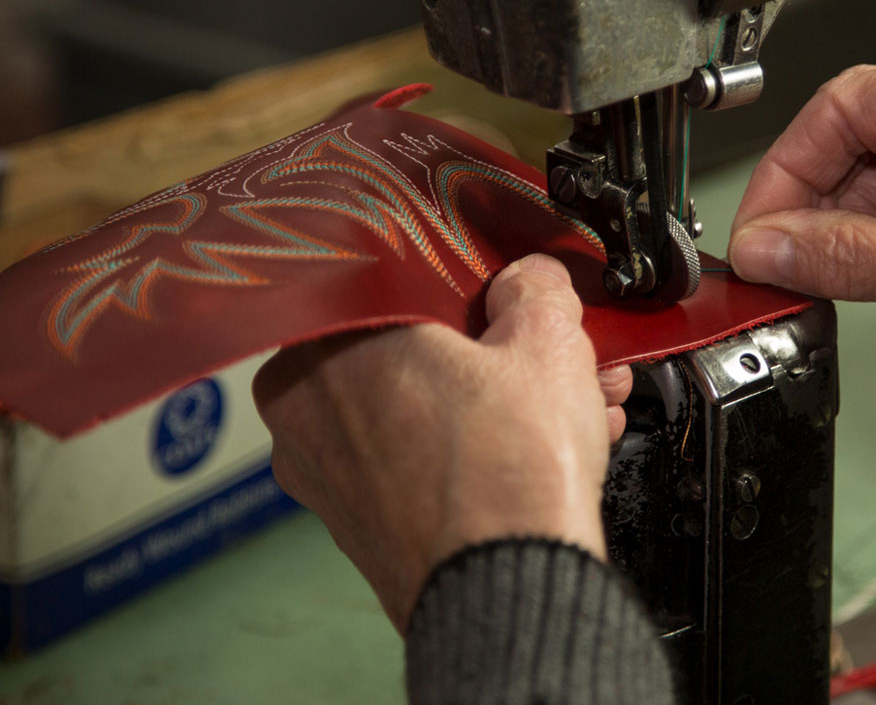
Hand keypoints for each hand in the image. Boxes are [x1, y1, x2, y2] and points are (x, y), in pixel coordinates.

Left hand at [252, 255, 630, 630]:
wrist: (509, 593)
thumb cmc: (505, 475)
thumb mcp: (546, 342)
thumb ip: (534, 289)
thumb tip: (529, 282)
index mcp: (323, 343)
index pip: (400, 286)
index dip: (476, 290)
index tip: (517, 300)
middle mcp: (304, 410)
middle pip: (416, 354)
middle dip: (499, 353)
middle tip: (556, 355)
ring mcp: (326, 476)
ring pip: (422, 412)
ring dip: (498, 403)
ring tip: (572, 406)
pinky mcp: (359, 527)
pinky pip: (418, 466)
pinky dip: (473, 454)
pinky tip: (538, 452)